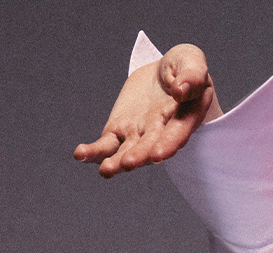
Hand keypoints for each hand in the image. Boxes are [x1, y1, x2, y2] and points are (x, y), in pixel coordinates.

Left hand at [73, 44, 223, 177]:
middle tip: (128, 163)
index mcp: (183, 118)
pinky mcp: (119, 130)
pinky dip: (93, 151)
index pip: (177, 134)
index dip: (168, 144)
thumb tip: (180, 90)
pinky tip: (80, 154)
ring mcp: (138, 135)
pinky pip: (105, 144)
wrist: (165, 74)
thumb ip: (191, 75)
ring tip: (105, 170)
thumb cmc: (184, 68)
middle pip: (149, 147)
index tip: (158, 155)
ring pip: (126, 151)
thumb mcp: (192, 62)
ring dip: (116, 162)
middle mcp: (160, 133)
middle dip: (139, 156)